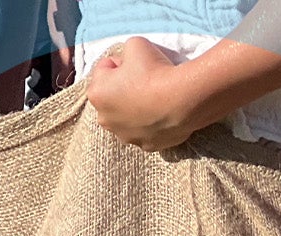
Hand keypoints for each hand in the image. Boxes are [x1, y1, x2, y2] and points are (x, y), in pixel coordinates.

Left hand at [86, 37, 202, 150]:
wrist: (183, 99)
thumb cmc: (155, 70)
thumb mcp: (135, 44)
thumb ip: (125, 53)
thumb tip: (128, 63)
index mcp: (97, 93)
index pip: (104, 70)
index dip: (120, 63)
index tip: (136, 63)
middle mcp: (105, 119)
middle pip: (112, 98)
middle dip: (123, 89)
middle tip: (144, 81)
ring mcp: (126, 136)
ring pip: (126, 118)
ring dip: (135, 109)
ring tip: (153, 99)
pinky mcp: (146, 146)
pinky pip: (145, 131)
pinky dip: (150, 123)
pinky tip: (161, 114)